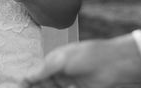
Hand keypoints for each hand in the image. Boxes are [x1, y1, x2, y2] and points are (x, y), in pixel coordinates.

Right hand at [22, 36, 140, 87]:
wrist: (114, 63)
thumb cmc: (88, 56)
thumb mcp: (62, 60)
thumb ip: (44, 69)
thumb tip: (26, 76)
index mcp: (54, 61)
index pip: (35, 74)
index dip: (27, 83)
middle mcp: (60, 72)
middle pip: (42, 85)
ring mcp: (70, 83)